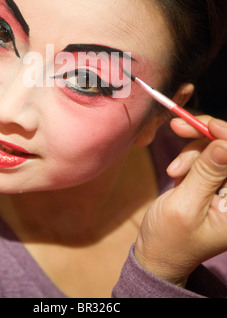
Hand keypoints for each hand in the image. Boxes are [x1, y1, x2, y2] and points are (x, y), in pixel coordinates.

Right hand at [134, 117, 226, 286]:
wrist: (157, 252)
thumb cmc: (170, 238)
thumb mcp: (185, 205)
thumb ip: (206, 174)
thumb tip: (224, 144)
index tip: (206, 124)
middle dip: (205, 137)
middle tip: (178, 126)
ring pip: (216, 149)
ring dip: (192, 153)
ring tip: (174, 173)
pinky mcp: (215, 182)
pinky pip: (206, 156)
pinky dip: (189, 159)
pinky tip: (177, 174)